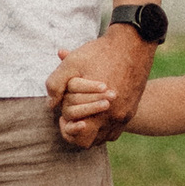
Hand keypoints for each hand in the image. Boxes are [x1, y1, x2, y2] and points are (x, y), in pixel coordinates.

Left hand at [49, 26, 150, 149]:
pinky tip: (97, 114)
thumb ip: (56, 84)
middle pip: (90, 142)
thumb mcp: (73, 63)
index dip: (67, 130)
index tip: (63, 117)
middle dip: (78, 133)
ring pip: (104, 138)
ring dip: (92, 130)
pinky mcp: (132, 110)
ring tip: (83, 116)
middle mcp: (114, 116)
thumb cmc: (101, 53)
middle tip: (72, 118)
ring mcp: (125, 115)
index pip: (79, 136)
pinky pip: (116, 131)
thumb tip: (51, 104)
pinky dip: (105, 126)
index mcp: (99, 109)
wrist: (133, 44)